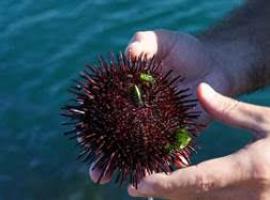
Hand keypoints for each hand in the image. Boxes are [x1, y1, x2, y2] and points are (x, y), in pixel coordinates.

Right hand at [89, 30, 234, 183]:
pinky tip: (166, 173)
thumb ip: (141, 43)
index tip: (84, 138)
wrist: (214, 60)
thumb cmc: (183, 49)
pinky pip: (176, 149)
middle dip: (109, 159)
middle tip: (96, 174)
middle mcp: (144, 114)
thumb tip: (127, 55)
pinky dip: (172, 161)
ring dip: (137, 168)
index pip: (108, 114)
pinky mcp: (186, 130)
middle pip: (122, 139)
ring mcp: (164, 125)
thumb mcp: (159, 40)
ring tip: (128, 183)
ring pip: (146, 150)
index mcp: (132, 94)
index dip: (95, 126)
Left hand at [128, 83, 269, 199]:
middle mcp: (252, 198)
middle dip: (165, 195)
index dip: (164, 185)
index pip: (196, 182)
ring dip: (180, 199)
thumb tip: (199, 89)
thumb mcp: (267, 120)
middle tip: (142, 185)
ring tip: (161, 188)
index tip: (137, 184)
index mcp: (252, 171)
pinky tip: (191, 191)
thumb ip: (229, 109)